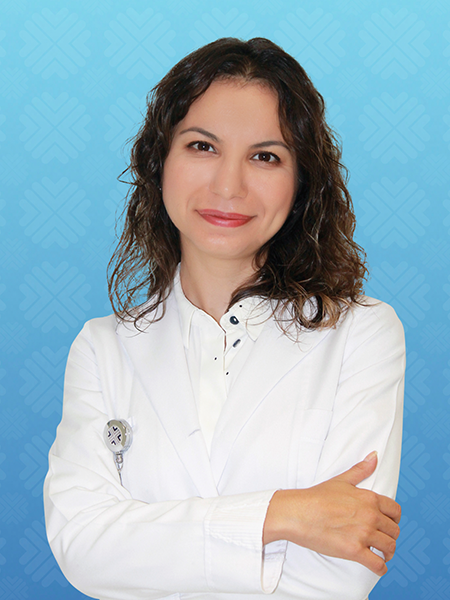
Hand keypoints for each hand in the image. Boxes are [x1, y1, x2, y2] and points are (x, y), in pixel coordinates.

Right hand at [263, 452, 400, 575]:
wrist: (298, 512)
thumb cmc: (316, 496)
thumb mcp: (341, 480)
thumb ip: (361, 470)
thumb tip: (375, 455)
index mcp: (369, 498)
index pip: (396, 511)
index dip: (395, 519)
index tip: (389, 524)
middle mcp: (370, 515)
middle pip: (395, 531)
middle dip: (391, 536)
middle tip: (383, 540)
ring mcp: (363, 533)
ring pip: (390, 547)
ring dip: (388, 553)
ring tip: (382, 554)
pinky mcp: (354, 551)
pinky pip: (378, 564)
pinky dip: (381, 568)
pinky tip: (377, 566)